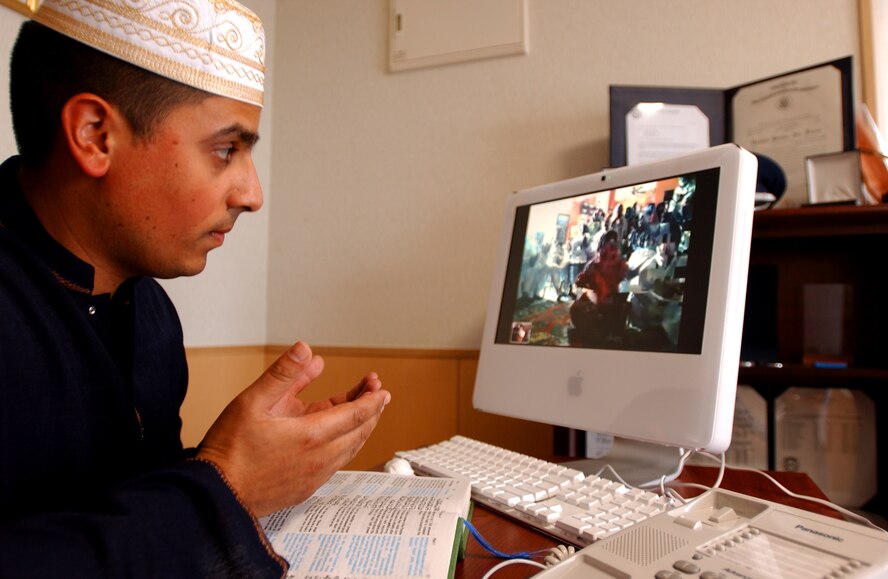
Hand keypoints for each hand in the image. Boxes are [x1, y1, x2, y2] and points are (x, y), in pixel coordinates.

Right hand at [196, 341, 390, 515]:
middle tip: (375, 391)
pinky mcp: (307, 487)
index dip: (372, 400)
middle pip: (359, 432)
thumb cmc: (230, 449)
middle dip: (371, 409)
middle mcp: (319, 459)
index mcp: (311, 435)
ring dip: (360, 427)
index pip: (355, 414)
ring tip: (361, 408)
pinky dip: (346, 444)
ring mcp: (315, 476)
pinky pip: (337, 463)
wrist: (216, 495)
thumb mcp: (252, 401)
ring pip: (350, 449)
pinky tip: (338, 435)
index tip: (382, 389)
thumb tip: (305, 350)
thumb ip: (283, 374)